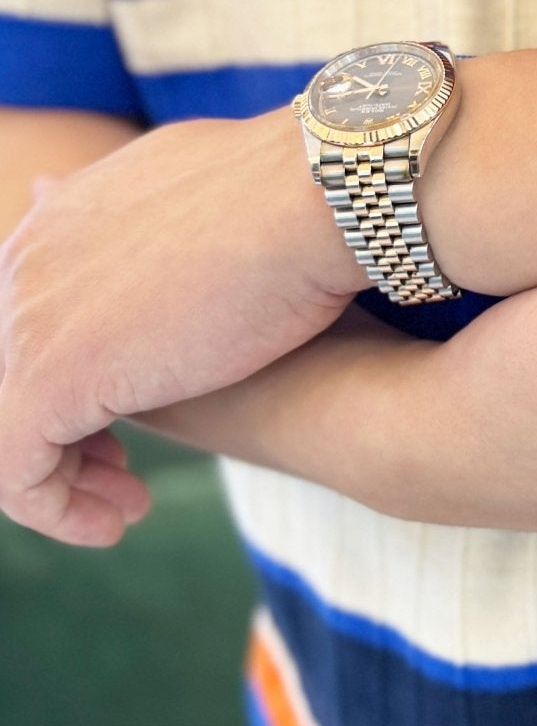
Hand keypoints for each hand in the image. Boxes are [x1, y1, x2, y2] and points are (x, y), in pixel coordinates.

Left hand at [0, 112, 359, 544]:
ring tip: (124, 507)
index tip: (133, 419)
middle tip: (125, 476)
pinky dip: (55, 509)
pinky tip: (115, 522)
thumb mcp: (215, 204)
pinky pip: (16, 469)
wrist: (317, 204)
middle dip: (68, 433)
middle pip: (17, 371)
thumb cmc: (294, 204)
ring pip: (12, 424)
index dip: (81, 379)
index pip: (38, 318)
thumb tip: (115, 203)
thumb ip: (154, 216)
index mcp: (63, 218)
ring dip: (64, 480)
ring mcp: (30, 315)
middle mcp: (30, 260)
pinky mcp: (50, 375)